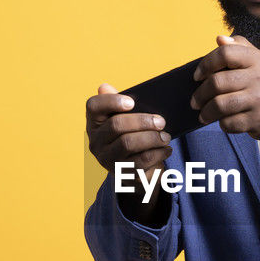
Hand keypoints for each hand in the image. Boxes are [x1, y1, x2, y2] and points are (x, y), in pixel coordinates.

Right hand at [86, 83, 172, 223]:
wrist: (135, 168)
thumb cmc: (131, 135)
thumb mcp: (126, 118)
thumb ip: (117, 102)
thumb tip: (104, 87)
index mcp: (94, 122)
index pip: (93, 106)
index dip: (111, 101)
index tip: (132, 102)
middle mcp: (96, 141)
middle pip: (116, 125)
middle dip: (142, 121)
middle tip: (162, 121)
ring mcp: (107, 159)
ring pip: (128, 143)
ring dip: (152, 138)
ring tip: (166, 136)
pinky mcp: (121, 174)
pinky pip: (141, 161)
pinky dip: (158, 153)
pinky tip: (166, 149)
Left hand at [190, 35, 259, 152]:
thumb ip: (240, 47)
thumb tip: (219, 39)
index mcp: (259, 59)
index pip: (225, 54)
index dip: (206, 64)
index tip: (197, 76)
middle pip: (217, 82)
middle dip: (200, 94)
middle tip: (195, 101)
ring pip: (219, 105)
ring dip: (206, 112)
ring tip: (203, 114)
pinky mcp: (258, 120)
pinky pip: (229, 123)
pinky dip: (222, 124)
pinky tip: (224, 121)